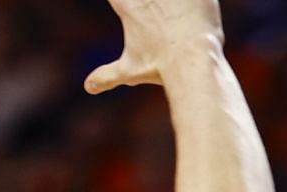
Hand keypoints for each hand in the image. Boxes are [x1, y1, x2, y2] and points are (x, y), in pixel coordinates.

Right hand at [84, 0, 222, 93]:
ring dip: (171, 7)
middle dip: (151, 7)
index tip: (133, 13)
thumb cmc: (161, 67)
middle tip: (158, 22)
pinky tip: (193, 14)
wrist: (192, 62)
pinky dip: (197, 3)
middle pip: (147, 0)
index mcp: (128, 5)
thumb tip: (89, 87)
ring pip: (169, 0)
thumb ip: (107, 76)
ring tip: (176, 21)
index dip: (121, 3)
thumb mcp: (130, 72)